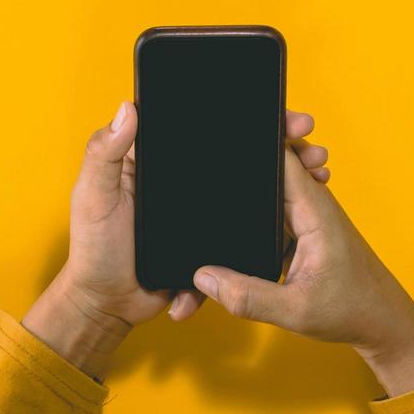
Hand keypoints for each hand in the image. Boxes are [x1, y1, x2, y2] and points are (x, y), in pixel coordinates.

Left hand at [23, 102, 329, 379]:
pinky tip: (297, 225)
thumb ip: (104, 153)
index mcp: (160, 159)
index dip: (245, 117)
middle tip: (312, 144)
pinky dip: (273, 230)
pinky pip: (246, 234)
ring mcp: (204, 211)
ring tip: (320, 174)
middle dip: (281, 147)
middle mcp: (187, 179)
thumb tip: (129, 108)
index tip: (281, 114)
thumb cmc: (93, 246)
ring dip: (289, 183)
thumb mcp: (93, 194)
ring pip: (252, 191)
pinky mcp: (214, 242)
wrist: (107, 305)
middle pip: (240, 155)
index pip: (208, 127)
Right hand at [191, 143, 413, 396]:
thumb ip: (248, 297)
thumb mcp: (295, 312)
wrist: (383, 322)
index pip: (282, 154)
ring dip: (248, 184)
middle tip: (206, 166)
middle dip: (245, 159)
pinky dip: (254, 209)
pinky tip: (231, 219)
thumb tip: (203, 278)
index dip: (255, 142)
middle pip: (272, 163)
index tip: (221, 143)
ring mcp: (306, 215)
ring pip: (270, 186)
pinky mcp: (301, 229)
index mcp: (313, 210)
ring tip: (210, 184)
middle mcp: (310, 204)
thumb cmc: (351, 311)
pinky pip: (273, 208)